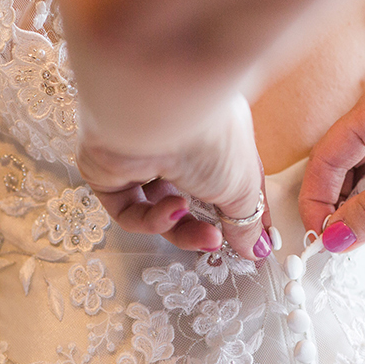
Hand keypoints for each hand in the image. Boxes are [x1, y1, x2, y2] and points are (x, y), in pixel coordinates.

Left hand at [78, 93, 274, 259]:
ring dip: (181, 229)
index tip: (253, 246)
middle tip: (217, 243)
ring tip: (205, 235)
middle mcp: (174, 144)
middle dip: (203, 229)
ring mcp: (139, 159)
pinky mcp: (107, 172)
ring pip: (157, 210)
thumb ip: (247, 222)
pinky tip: (172, 210)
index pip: (225, 183)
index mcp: (212, 137)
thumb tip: (257, 249)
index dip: (237, 215)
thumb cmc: (209, 135)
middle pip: (188, 201)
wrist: (159, 113)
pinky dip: (152, 219)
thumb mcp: (242, 186)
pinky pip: (129, 210)